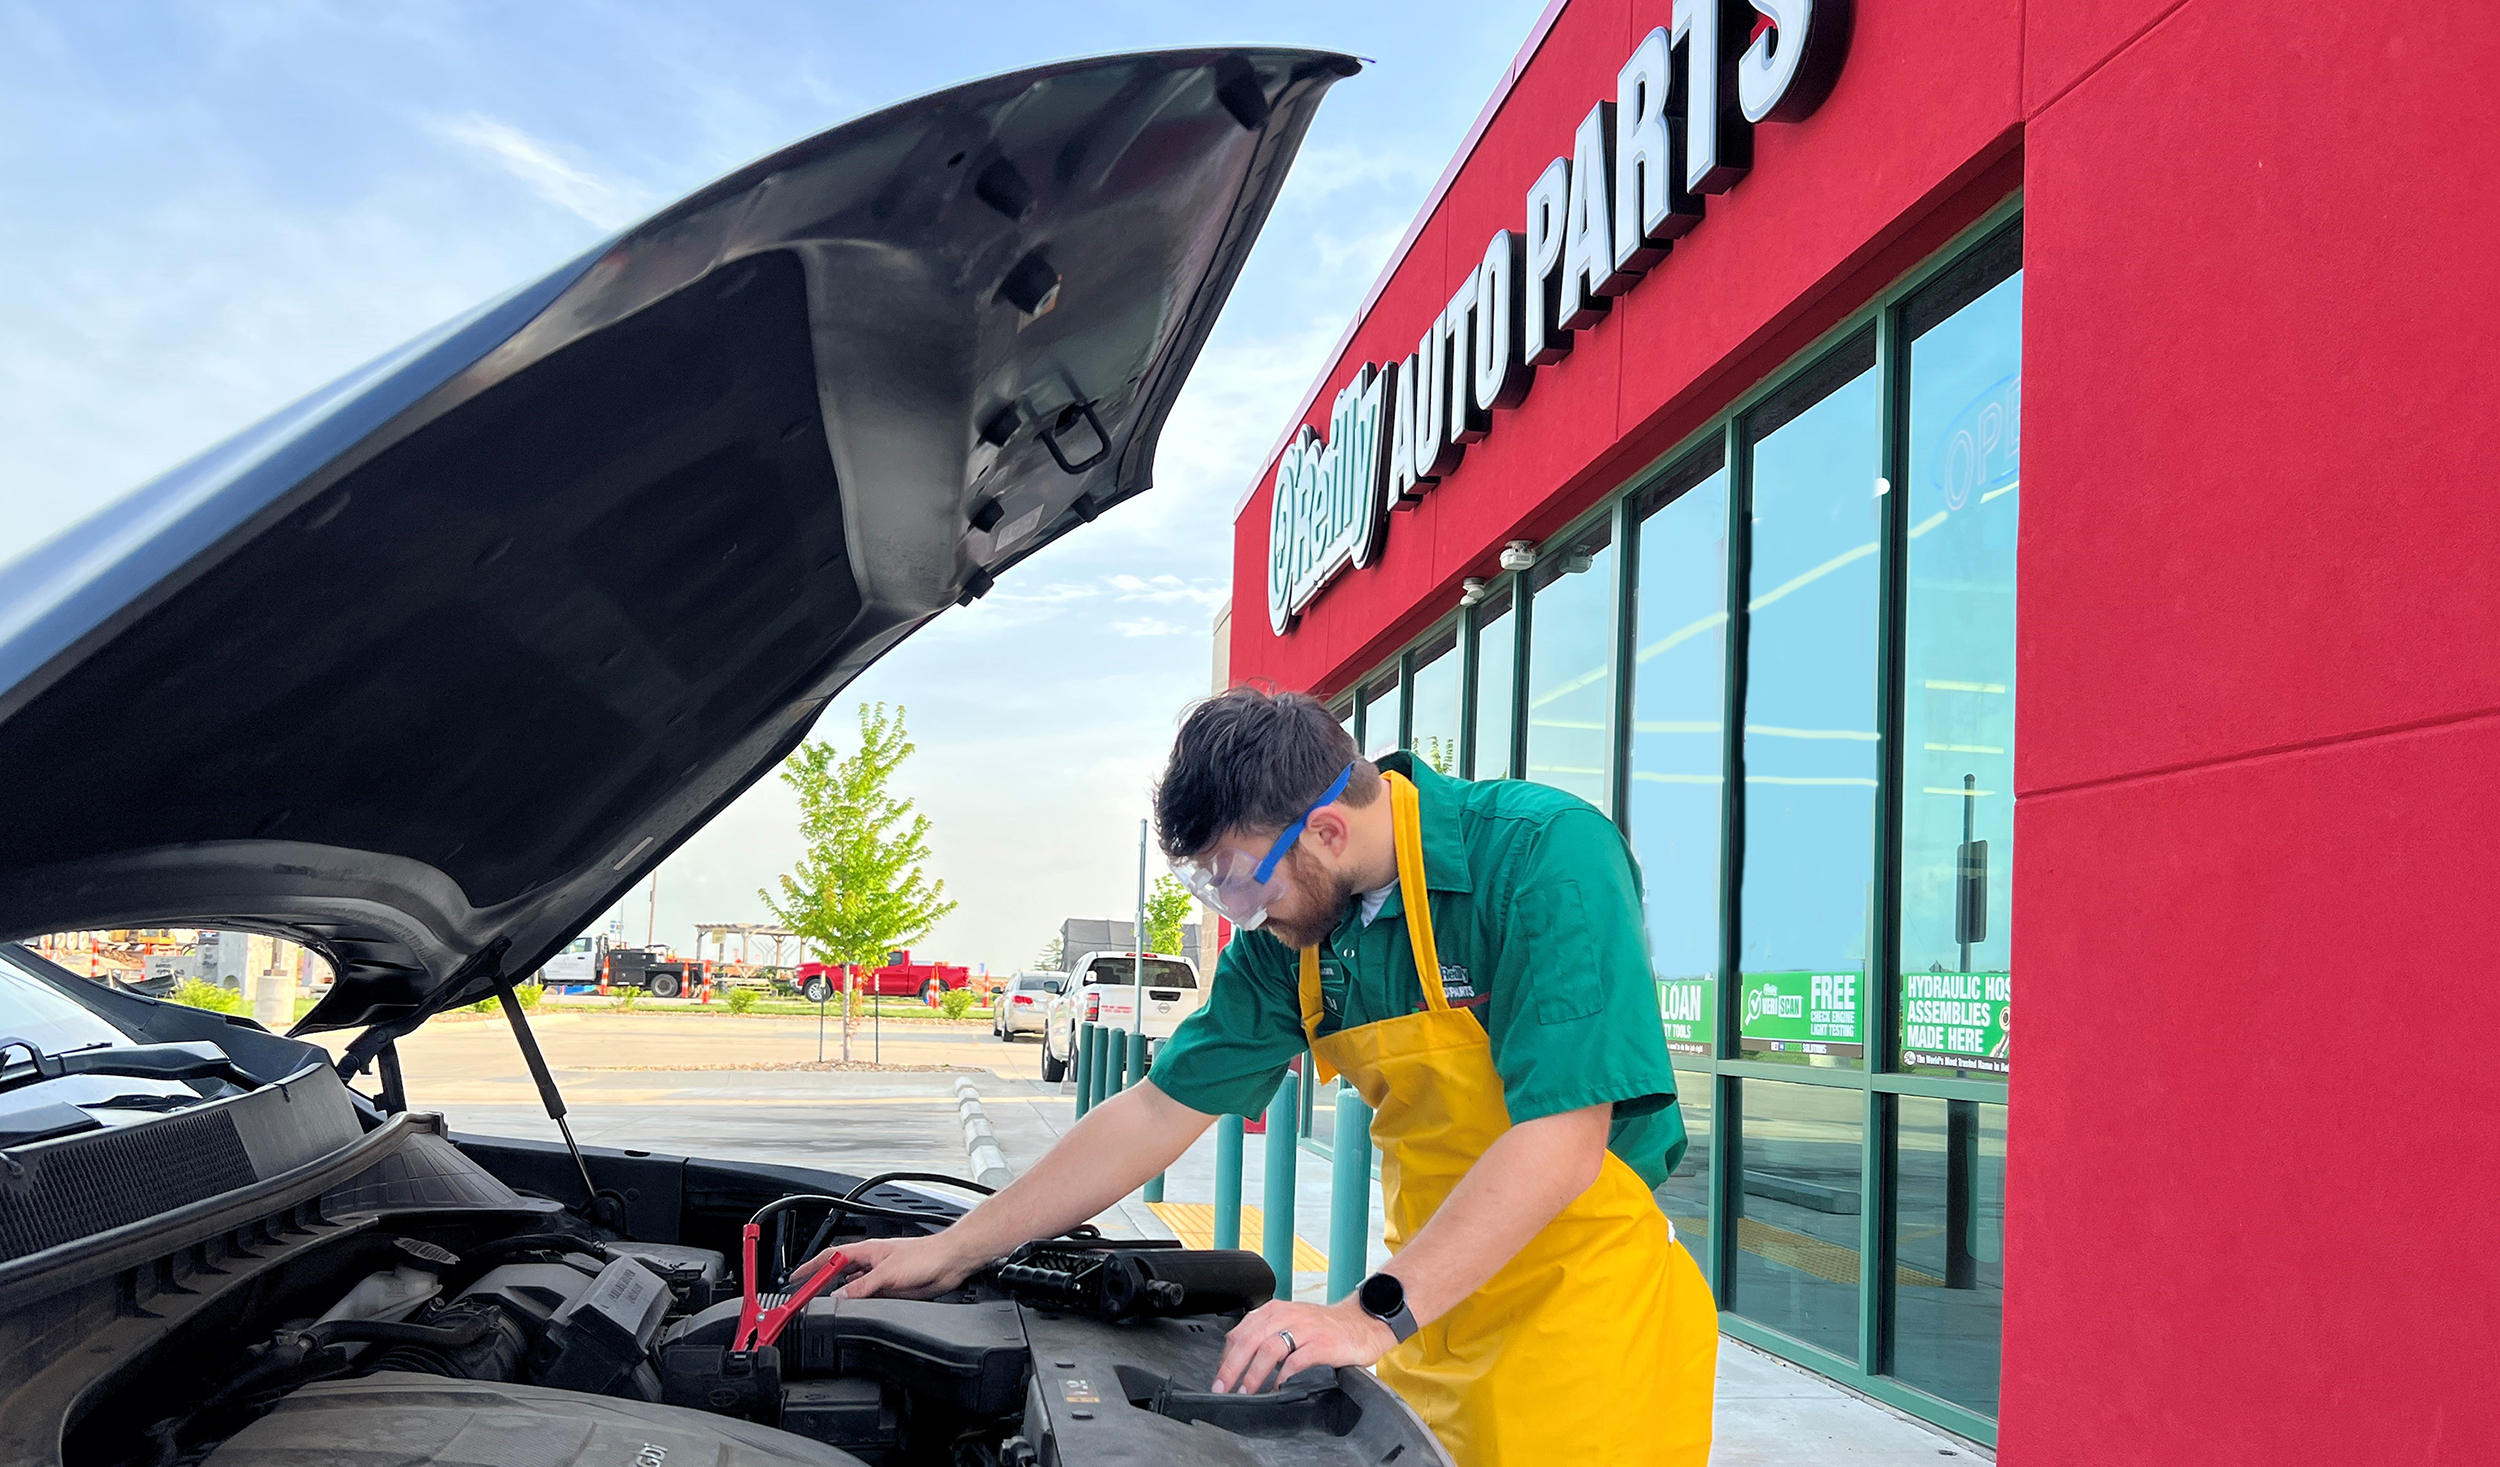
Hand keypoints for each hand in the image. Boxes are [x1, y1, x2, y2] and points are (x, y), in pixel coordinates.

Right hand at [797, 1233, 982, 1300]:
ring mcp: (881, 1277)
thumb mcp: (888, 1272)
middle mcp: (871, 1264)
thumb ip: (862, 1286)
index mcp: (866, 1252)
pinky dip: (858, 1305)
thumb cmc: (925, 1255)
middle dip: (821, 1284)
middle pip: (838, 1274)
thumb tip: (839, 1296)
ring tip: (824, 1308)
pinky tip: (854, 1312)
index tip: (796, 1278)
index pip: (830, 1258)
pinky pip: (868, 1299)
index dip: (811, 1267)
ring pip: (853, 1288)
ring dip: (840, 1296)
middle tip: (805, 1297)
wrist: (950, 1262)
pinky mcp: (891, 1290)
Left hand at [1211, 1297, 1396, 1394]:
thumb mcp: (1290, 1323)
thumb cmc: (1324, 1328)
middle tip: (1223, 1388)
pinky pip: (1297, 1360)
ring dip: (1253, 1373)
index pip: (1240, 1332)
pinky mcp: (1322, 1344)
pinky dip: (1283, 1376)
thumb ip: (1266, 1336)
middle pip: (1249, 1340)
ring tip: (1246, 1391)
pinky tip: (1277, 1389)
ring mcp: (1305, 1329)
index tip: (1219, 1379)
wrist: (1361, 1322)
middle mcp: (1287, 1315)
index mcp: (1274, 1310)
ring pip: (1269, 1349)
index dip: (1225, 1358)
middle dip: (1232, 1367)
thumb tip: (1237, 1362)